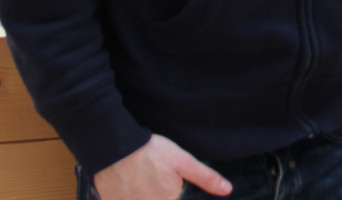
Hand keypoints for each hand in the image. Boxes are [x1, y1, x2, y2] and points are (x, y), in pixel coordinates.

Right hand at [93, 134, 231, 198]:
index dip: (170, 188)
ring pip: (142, 199)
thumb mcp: (182, 161)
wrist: (114, 147)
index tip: (162, 177)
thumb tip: (227, 190)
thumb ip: (205, 178)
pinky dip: (125, 195)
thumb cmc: (150, 152)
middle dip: (155, 189)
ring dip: (141, 192)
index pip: (174, 198)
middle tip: (148, 173)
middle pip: (158, 199)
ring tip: (137, 176)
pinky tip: (125, 183)